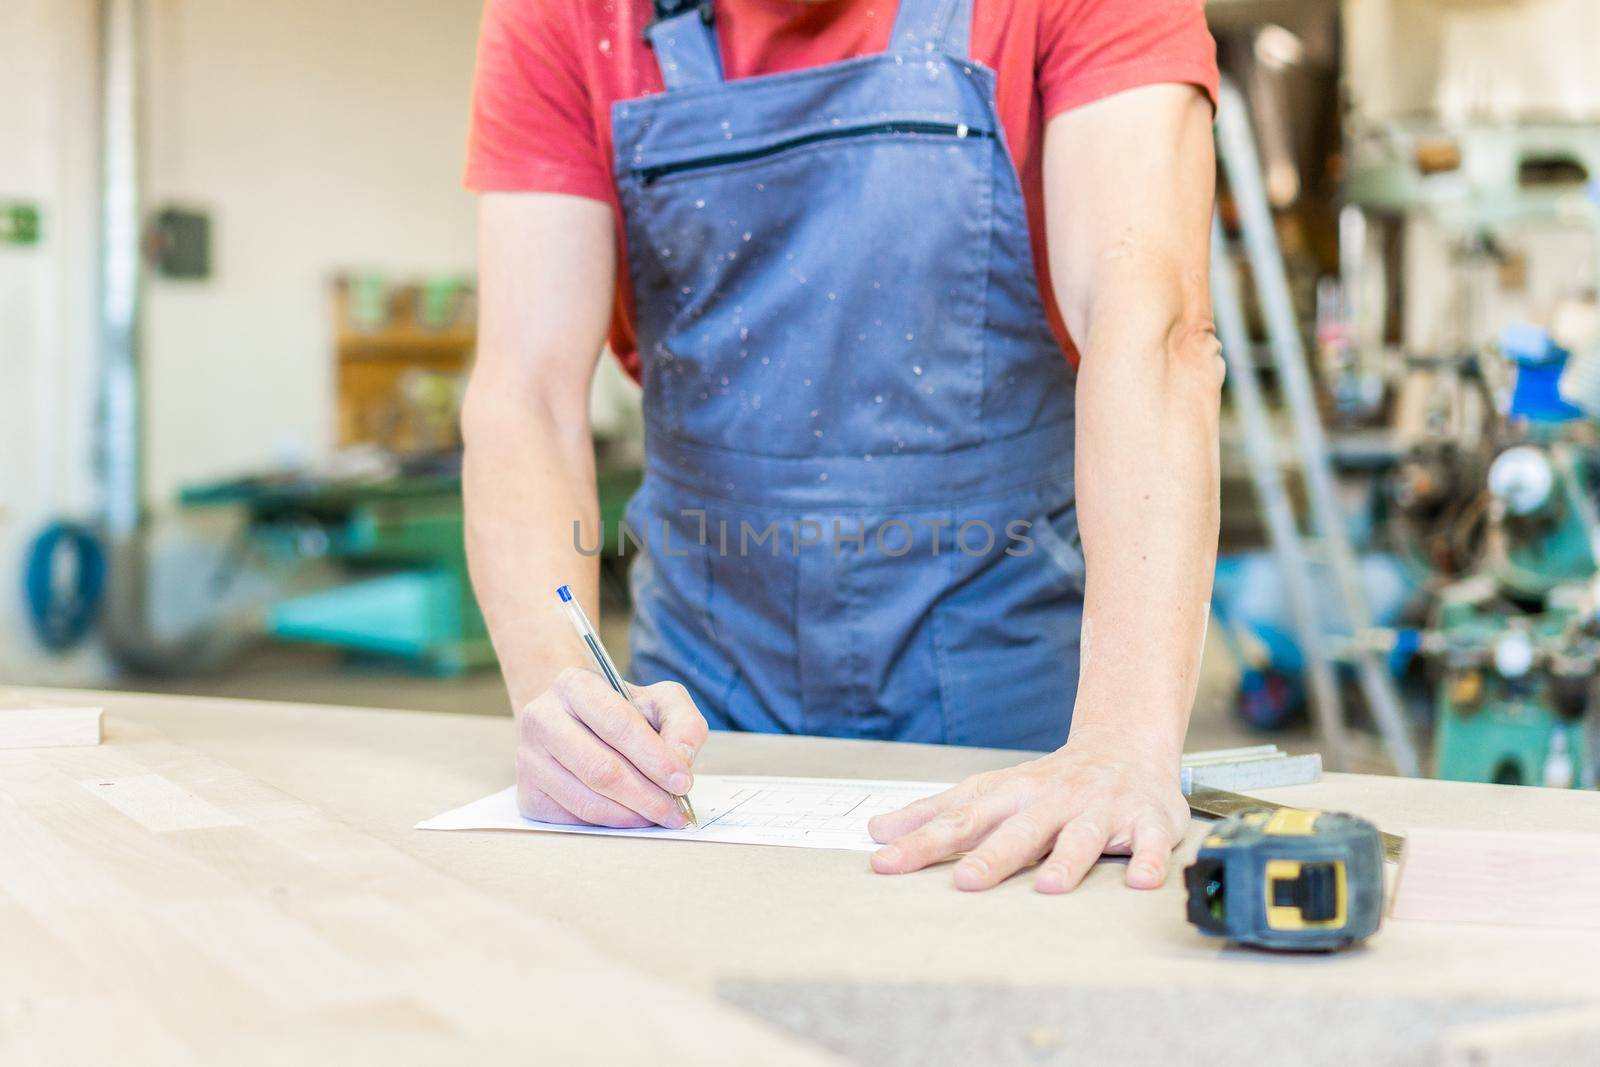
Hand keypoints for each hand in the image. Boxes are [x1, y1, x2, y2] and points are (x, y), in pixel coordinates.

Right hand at [516, 667, 708, 828]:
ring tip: (658, 817)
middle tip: (675, 813)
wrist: (574, 720)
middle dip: (646, 796)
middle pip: (600, 769)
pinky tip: (629, 817)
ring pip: (585, 801)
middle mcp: (542, 718)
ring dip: (630, 816)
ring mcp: (528, 758)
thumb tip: (681, 763)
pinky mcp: (527, 794)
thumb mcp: (660, 701)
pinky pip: (572, 819)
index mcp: (575, 685)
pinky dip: (608, 824)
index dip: (655, 758)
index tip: (682, 782)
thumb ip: (683, 723)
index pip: (618, 724)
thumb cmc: (621, 711)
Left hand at [866, 729, 1187, 892]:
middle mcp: (1054, 800)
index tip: (887, 863)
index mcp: (1012, 795)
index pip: (961, 819)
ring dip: (1068, 860)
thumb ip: (939, 814)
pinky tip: (1141, 881)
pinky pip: (1151, 843)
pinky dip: (1149, 861)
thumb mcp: (991, 791)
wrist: (1125, 745)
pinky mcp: (1148, 820)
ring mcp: (1101, 809)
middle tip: (966, 882)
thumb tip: (878, 832)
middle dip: (993, 855)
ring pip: (1083, 835)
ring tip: (1050, 886)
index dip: (923, 841)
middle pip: (1020, 829)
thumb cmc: (1050, 782)